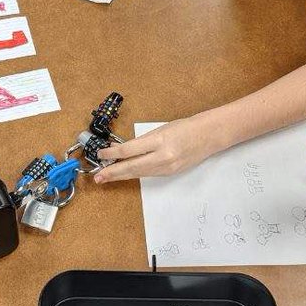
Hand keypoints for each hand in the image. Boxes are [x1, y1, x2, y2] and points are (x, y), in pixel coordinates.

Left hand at [93, 115, 217, 182]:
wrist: (208, 136)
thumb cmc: (185, 128)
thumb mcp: (160, 129)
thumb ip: (141, 141)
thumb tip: (121, 149)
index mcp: (159, 141)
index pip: (129, 150)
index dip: (112, 154)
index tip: (101, 155)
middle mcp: (163, 157)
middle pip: (131, 167)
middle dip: (112, 173)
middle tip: (97, 177)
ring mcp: (167, 168)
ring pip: (138, 174)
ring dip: (121, 176)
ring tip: (106, 177)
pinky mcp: (170, 173)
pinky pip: (148, 174)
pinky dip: (135, 174)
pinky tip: (125, 174)